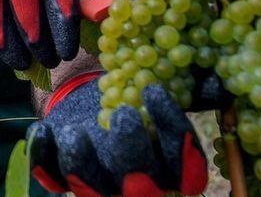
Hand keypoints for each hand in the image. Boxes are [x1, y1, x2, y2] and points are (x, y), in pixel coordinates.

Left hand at [28, 75, 208, 196]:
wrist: (90, 97)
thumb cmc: (135, 92)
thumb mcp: (159, 85)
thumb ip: (189, 84)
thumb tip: (217, 76)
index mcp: (169, 165)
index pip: (186, 169)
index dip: (175, 135)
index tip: (154, 90)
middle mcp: (136, 182)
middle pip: (142, 191)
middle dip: (133, 157)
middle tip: (124, 116)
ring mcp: (98, 182)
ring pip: (93, 192)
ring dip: (84, 166)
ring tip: (75, 131)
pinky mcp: (63, 175)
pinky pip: (52, 178)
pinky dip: (45, 157)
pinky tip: (43, 131)